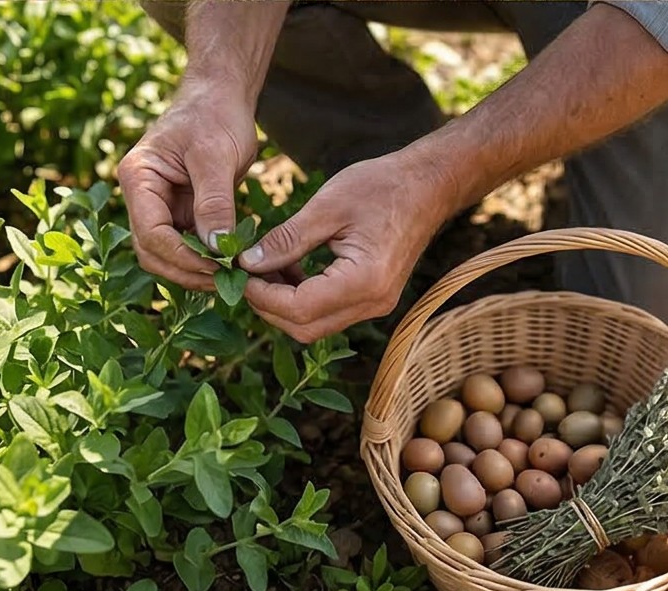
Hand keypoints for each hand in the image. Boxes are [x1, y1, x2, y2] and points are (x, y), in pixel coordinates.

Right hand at [117, 83, 258, 289]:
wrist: (222, 96)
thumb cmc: (215, 114)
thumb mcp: (216, 156)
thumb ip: (214, 203)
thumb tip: (217, 249)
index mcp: (138, 178)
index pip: (150, 233)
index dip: (182, 256)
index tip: (217, 266)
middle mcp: (142, 196)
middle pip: (153, 252)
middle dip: (187, 270)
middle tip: (226, 281)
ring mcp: (160, 207)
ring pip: (168, 255)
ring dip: (196, 271)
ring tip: (231, 277)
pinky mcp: (181, 213)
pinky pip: (187, 247)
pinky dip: (206, 260)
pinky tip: (231, 265)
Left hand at [238, 154, 450, 342]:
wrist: (427, 186)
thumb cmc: (382, 187)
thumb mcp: (327, 207)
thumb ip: (285, 240)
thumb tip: (247, 263)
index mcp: (365, 281)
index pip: (300, 309)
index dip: (263, 296)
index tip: (240, 272)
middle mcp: (373, 303)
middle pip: (305, 328)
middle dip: (269, 306)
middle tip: (247, 273)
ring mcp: (376, 305)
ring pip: (315, 326)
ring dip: (284, 305)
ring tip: (267, 266)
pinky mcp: (373, 299)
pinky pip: (328, 313)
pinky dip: (302, 299)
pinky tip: (291, 268)